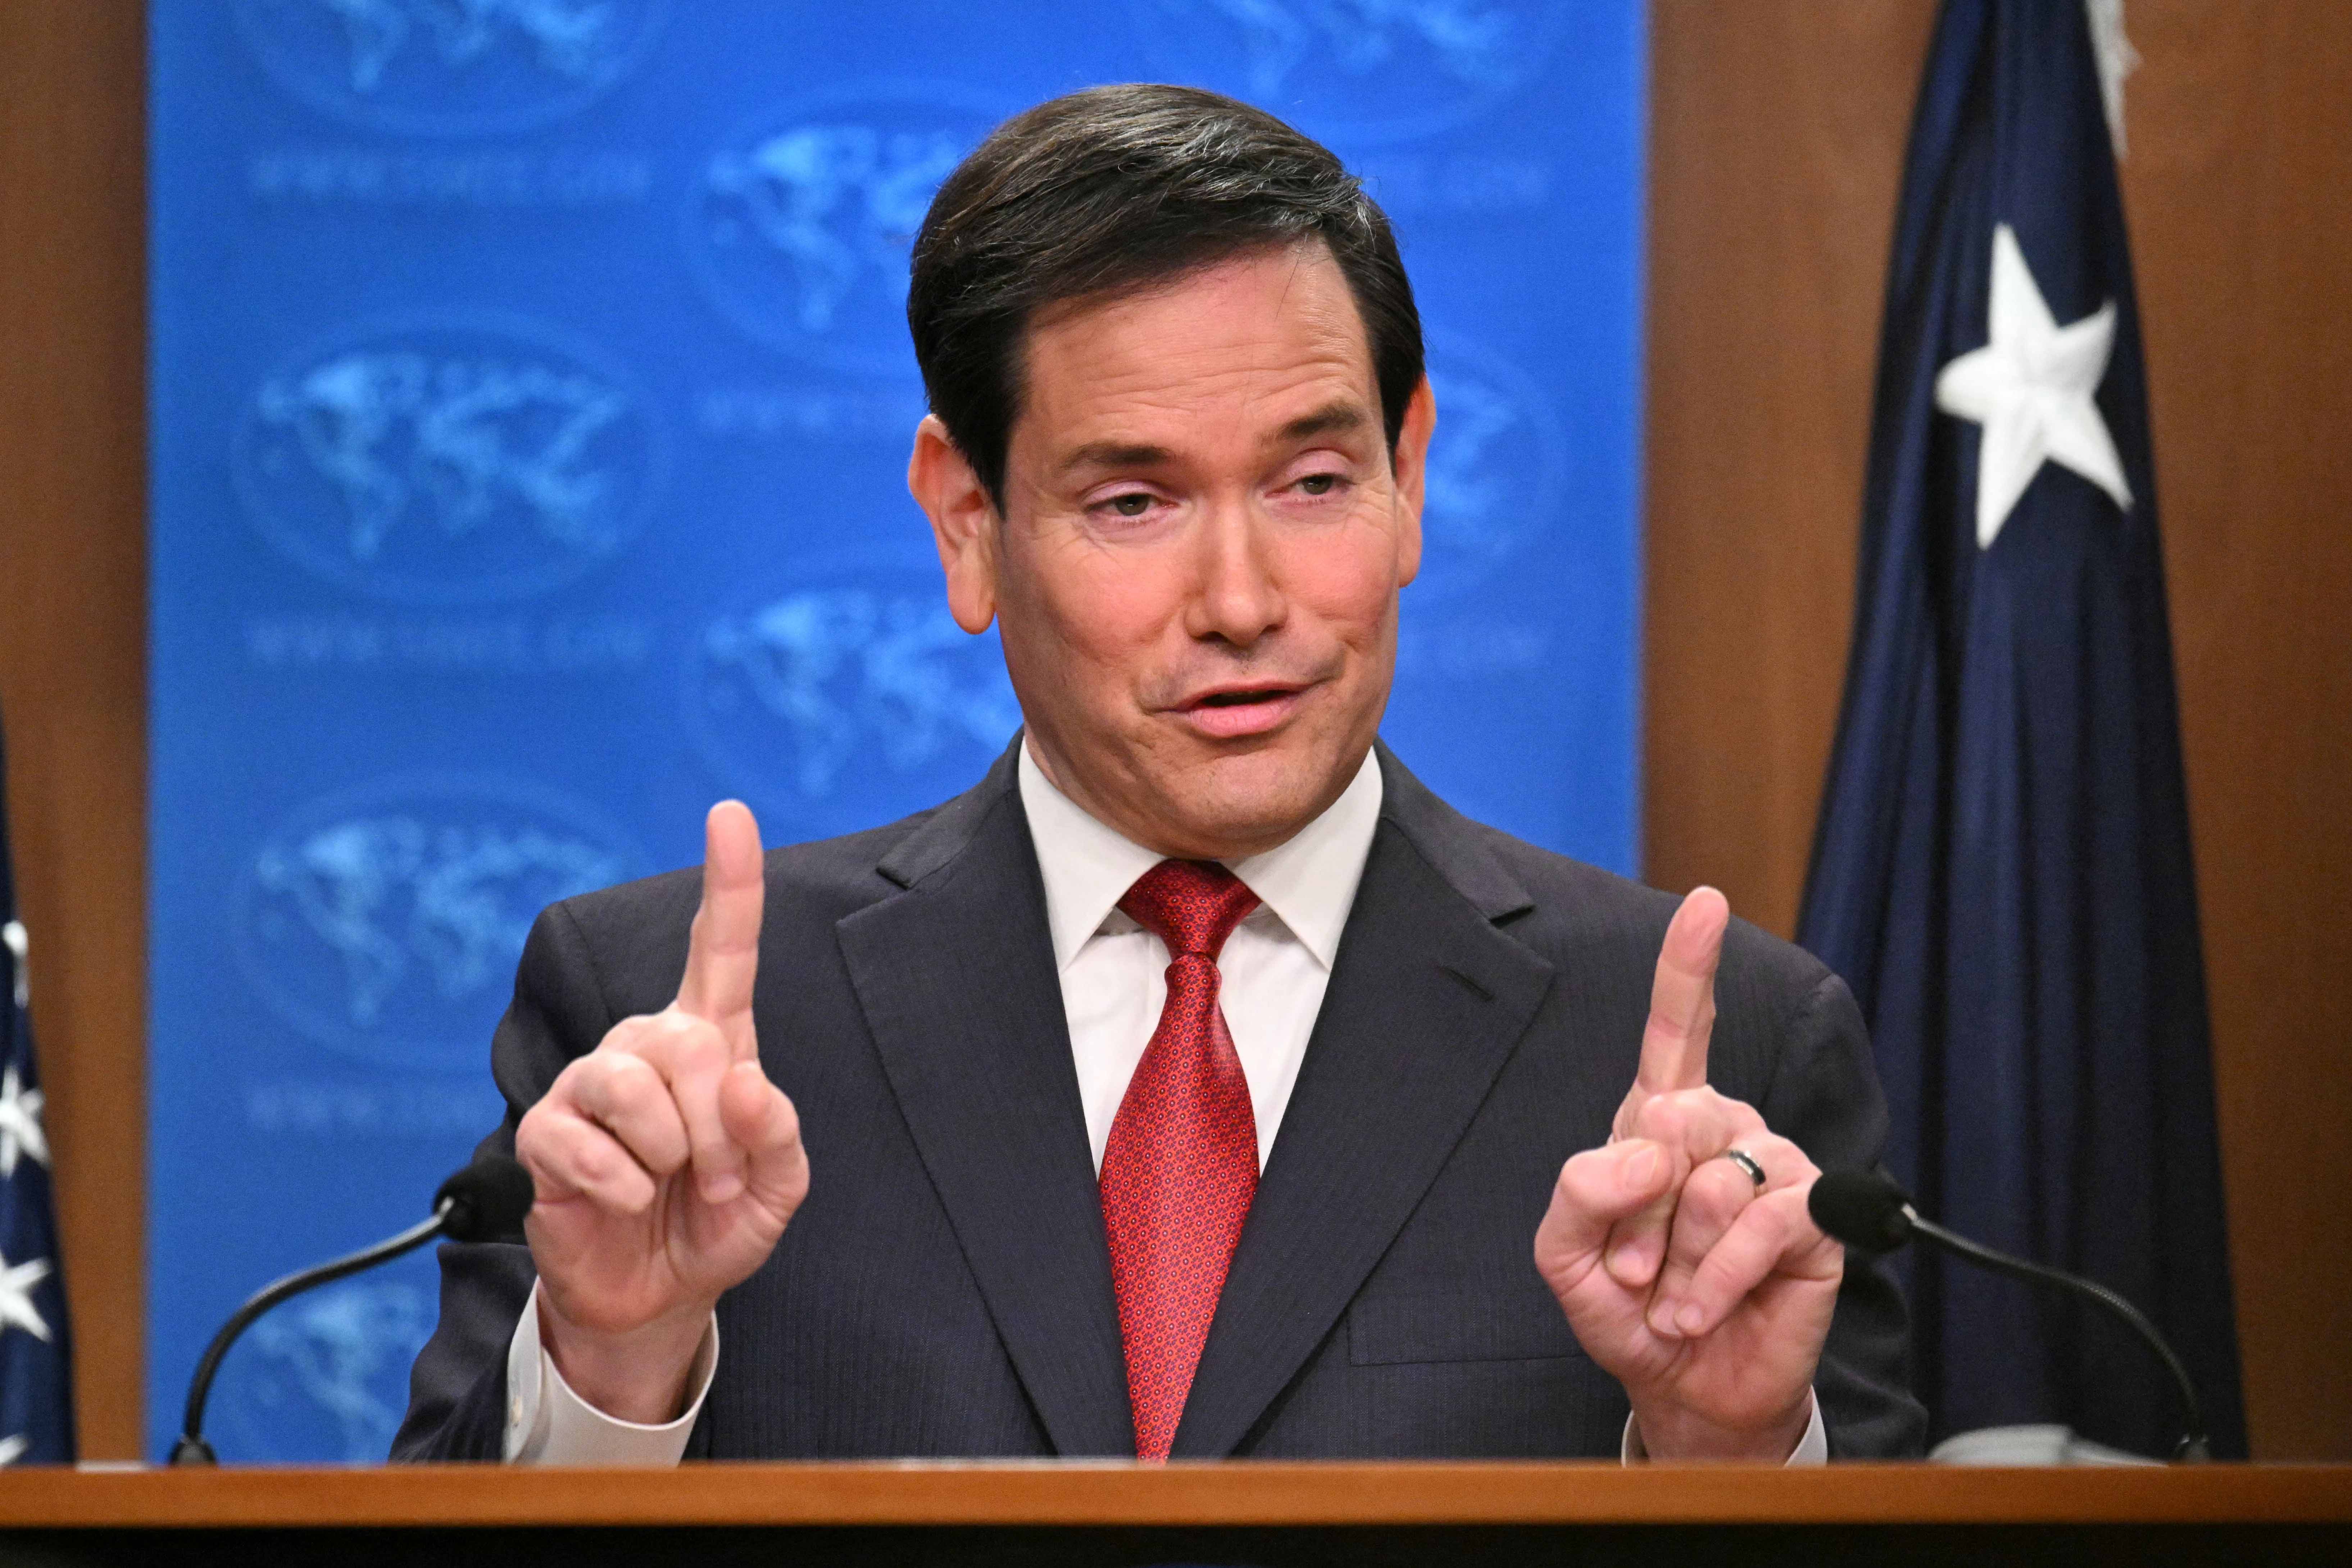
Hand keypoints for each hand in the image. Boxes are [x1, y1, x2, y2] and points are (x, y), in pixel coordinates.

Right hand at [515, 801, 808, 1422]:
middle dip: (718, 1126)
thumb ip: (778, 1135)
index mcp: (711, 1042)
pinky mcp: (546, 1133)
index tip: (731, 813)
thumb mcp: (777, 1189)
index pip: (720, 948)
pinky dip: (620, 1185)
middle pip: (689, 1044)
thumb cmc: (716, 1220)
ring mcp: (590, 1084)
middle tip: (719, 1175)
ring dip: (669, 1152)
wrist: (657, 1294)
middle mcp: (646, 1045)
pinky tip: (623, 1201)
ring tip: (670, 1185)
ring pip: (633, 1086)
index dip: (730, 880)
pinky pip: (585, 1143)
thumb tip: (742, 1081)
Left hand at [1532, 888, 1840, 1459]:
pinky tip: (1698, 1310)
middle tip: (1634, 1268)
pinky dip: (1713, 1280)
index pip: (1678, 1030)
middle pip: (1672, 1120)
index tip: (1705, 903)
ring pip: (1713, 1183)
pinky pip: (1759, 1226)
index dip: (1689, 967)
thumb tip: (1651, 1149)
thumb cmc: (1628, 1306)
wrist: (1682, 1384)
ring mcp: (1774, 1169)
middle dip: (1637, 1211)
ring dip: (1676, 1256)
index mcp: (1661, 1121)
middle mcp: (1725, 1130)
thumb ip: (1583, 1190)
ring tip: (1674, 1292)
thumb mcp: (1566, 1253)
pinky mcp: (1814, 1219)